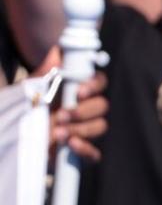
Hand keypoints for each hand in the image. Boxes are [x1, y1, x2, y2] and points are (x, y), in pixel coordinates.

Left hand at [33, 46, 108, 161]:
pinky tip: (71, 144)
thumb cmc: (30, 108)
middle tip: (61, 115)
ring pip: (100, 126)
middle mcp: (87, 109)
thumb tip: (58, 51)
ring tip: (58, 132)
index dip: (94, 86)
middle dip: (82, 111)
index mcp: (79, 91)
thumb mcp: (34, 87)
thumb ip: (47, 70)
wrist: (17, 137)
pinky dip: (85, 149)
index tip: (79, 92)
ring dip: (81, 128)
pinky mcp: (83, 153)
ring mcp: (87, 130)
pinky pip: (95, 153)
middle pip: (103, 106)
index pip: (100, 83)